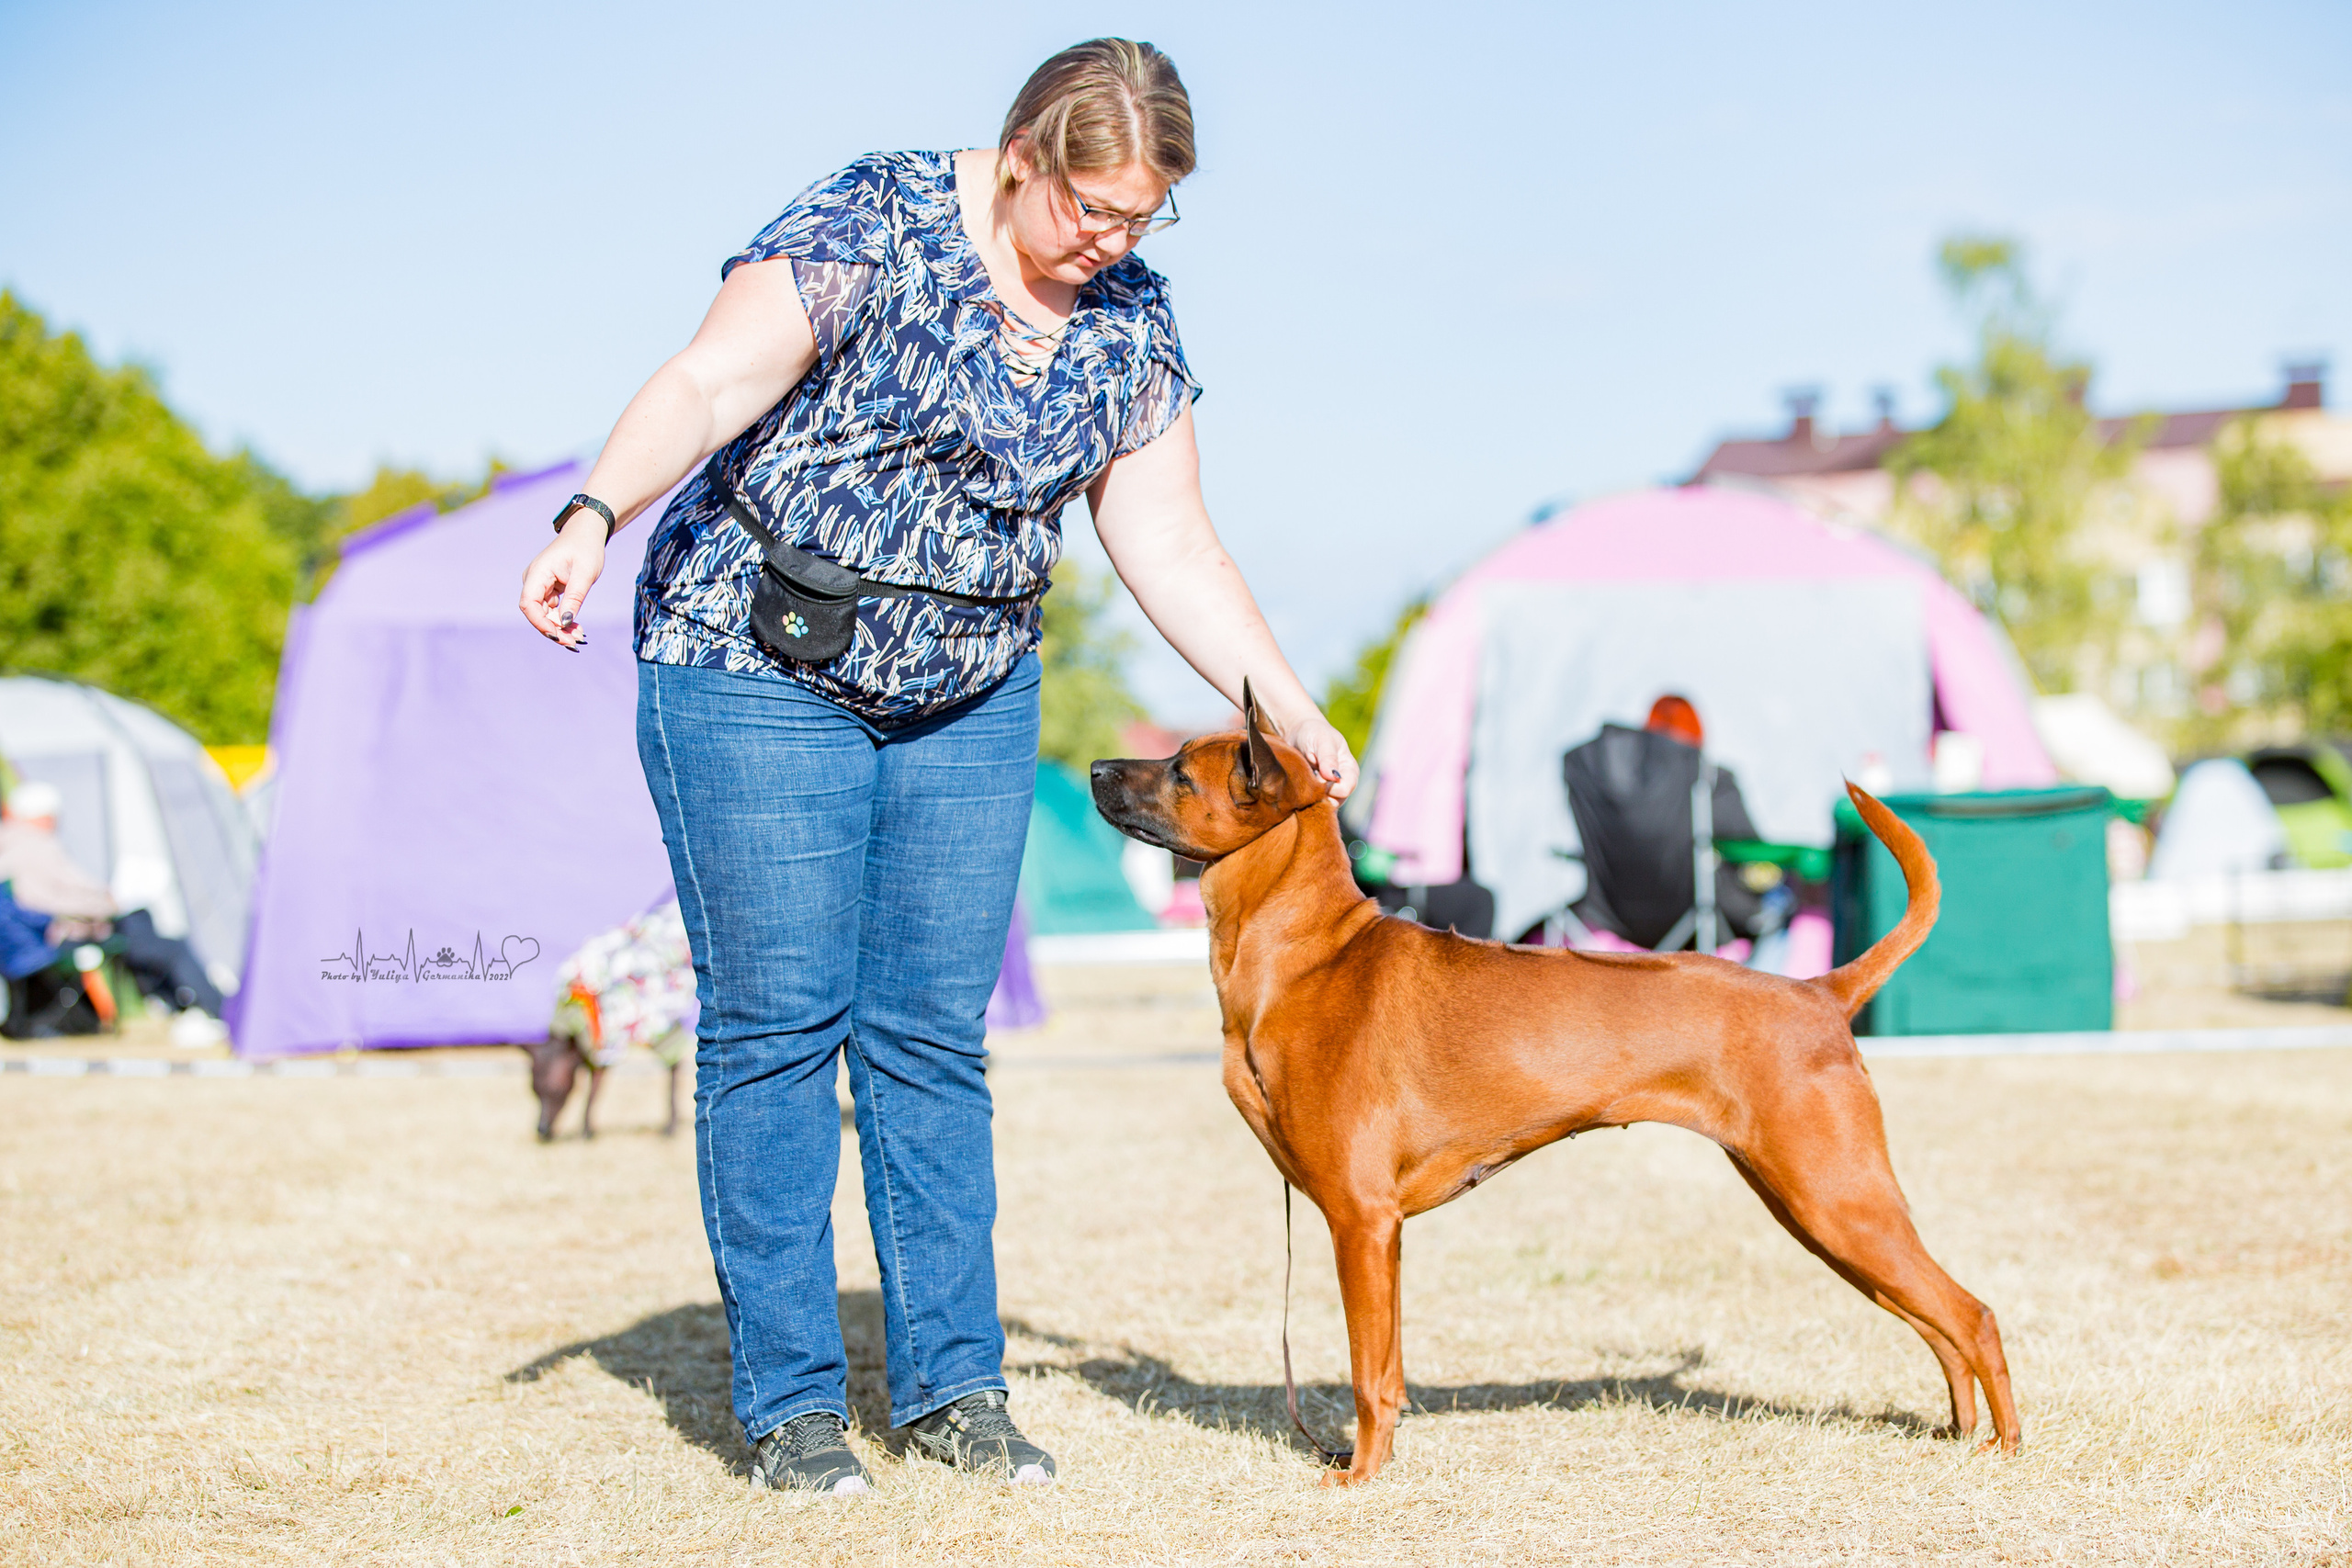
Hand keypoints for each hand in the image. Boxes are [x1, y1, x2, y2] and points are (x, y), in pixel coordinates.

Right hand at [520, 520, 605, 650]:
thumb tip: (564, 623)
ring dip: (560, 628)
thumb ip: (574, 598)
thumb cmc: (586, 549)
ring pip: (544, 614)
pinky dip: (563, 620)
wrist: (587, 534)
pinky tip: (577, 628)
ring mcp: (539, 585)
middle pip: (536, 613)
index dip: (540, 622)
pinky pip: (551, 610)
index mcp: (537, 573)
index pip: (528, 603)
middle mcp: (533, 580)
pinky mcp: (548, 590)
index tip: (558, 635)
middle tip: (575, 642)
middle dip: (553, 630)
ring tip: (580, 636)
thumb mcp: (584, 574)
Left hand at [1279, 709, 1359, 801]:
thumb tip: (1333, 777)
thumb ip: (1328, 758)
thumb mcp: (1322, 740)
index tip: (1316, 774)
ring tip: (1304, 776)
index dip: (1330, 787)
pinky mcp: (1316, 792)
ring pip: (1323, 804)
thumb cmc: (1314, 732)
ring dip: (1311, 795)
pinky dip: (1304, 797)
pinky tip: (1300, 782)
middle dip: (1319, 792)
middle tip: (1308, 775)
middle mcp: (1342, 782)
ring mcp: (1329, 789)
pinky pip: (1312, 803)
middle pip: (1335, 801)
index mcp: (1350, 770)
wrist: (1298, 732)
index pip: (1345, 789)